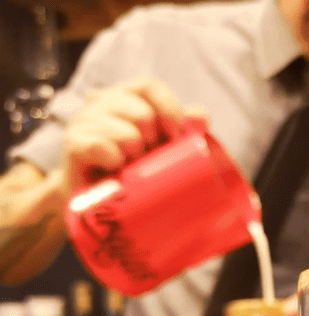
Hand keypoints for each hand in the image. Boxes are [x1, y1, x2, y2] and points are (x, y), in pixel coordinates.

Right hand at [61, 77, 208, 195]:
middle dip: (153, 141)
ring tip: (129, 167)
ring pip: (126, 132)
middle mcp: (101, 103)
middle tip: (146, 159)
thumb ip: (183, 130)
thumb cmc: (134, 171)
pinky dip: (114, 160)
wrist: (101, 201)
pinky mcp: (73, 145)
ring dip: (135, 155)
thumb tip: (201, 115)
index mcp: (124, 98)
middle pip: (142, 112)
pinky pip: (101, 146)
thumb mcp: (162, 149)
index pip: (150, 86)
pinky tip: (116, 169)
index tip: (178, 136)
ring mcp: (84, 122)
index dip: (169, 109)